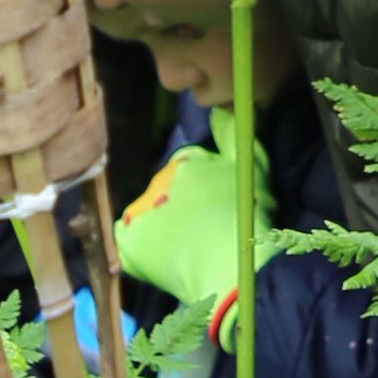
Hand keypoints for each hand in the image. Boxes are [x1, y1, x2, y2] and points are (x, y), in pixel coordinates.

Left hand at [117, 110, 273, 347]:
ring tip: (187, 247)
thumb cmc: (246, 217)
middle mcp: (156, 184)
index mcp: (185, 165)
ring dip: (162, 227)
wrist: (230, 267)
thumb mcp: (249, 169)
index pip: (188, 170)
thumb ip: (233, 136)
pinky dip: (142, 251)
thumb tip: (221, 109)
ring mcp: (139, 215)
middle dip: (180, 205)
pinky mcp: (128, 245)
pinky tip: (165, 258)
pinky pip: (130, 244)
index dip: (204, 189)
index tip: (218, 206)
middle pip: (166, 191)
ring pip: (148, 215)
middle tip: (205, 228)